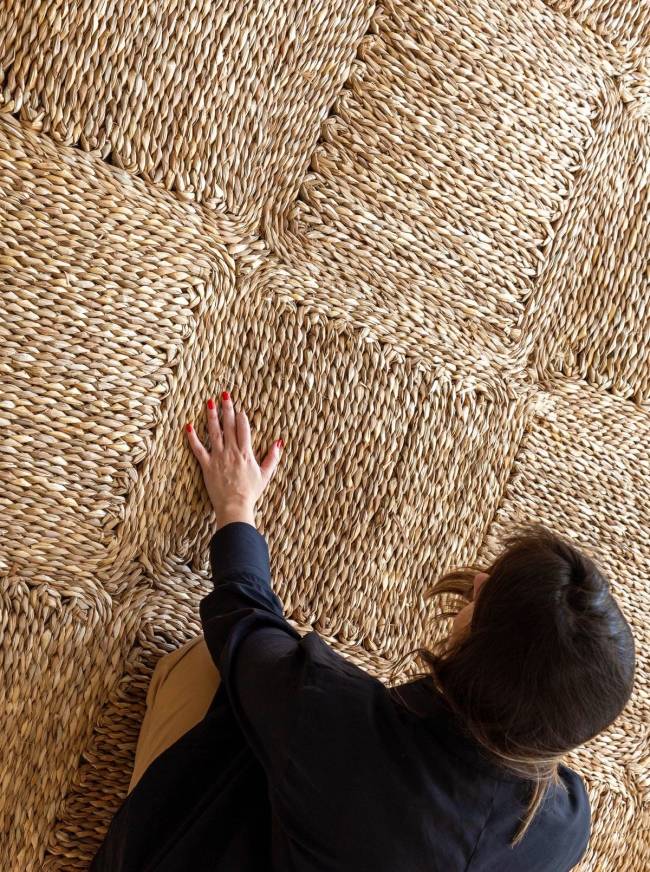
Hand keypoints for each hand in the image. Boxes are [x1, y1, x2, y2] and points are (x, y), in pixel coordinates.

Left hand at [185, 391, 283, 528]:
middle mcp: (232, 452)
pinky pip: (198, 449)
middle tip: (224, 394)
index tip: (239, 407)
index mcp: (246, 453)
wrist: (235, 506)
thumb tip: (279, 442)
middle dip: (227, 409)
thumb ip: (273, 457)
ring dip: (211, 416)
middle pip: (229, 426)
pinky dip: (193, 438)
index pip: (244, 429)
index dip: (241, 417)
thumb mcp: (266, 474)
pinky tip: (189, 426)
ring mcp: (218, 457)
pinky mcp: (207, 465)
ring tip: (209, 402)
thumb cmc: (251, 492)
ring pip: (214, 433)